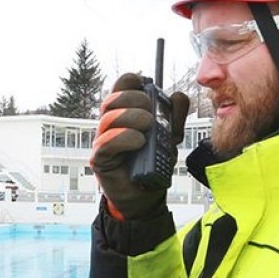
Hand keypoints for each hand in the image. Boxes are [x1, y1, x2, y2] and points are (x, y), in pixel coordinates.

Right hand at [90, 73, 188, 219]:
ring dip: (131, 117)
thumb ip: (175, 117)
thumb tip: (178, 95)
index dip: (130, 81)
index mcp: (125, 113)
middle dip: (133, 100)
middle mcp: (110, 125)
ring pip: (108, 118)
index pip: (120, 88)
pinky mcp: (100, 160)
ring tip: (148, 128)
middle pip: (111, 100)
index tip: (145, 85)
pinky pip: (105, 143)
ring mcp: (103, 141)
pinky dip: (123, 138)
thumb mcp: (170, 138)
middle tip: (150, 112)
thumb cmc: (152, 164)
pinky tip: (139, 141)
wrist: (146, 196)